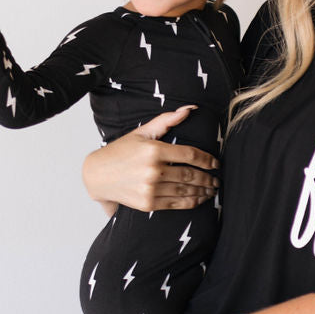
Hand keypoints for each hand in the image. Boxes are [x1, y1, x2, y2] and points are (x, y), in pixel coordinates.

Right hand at [82, 105, 218, 211]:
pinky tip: (199, 199)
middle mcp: (153, 170)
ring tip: (212, 190)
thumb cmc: (120, 151)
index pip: (190, 154)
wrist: (97, 176)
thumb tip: (189, 109)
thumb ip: (166, 120)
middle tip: (217, 179)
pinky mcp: (148, 203)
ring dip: (203, 191)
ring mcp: (150, 188)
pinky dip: (191, 202)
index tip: (215, 163)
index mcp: (154, 150)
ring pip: (185, 191)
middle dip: (208, 178)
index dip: (207, 160)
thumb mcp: (142, 132)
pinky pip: (176, 204)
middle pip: (190, 175)